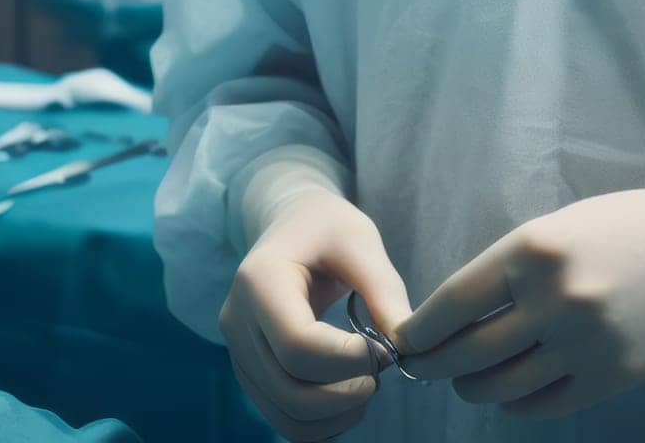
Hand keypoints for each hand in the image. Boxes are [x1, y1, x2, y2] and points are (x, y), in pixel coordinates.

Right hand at [220, 190, 411, 440]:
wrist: (291, 223)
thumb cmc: (326, 225)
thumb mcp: (360, 240)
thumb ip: (383, 292)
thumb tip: (407, 348)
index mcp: (259, 278)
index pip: (297, 345)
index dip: (348, 361)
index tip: (386, 350)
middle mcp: (237, 319)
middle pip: (289, 389)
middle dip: (346, 394)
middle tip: (381, 371)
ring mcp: (238, 351)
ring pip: (286, 415)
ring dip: (336, 416)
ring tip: (367, 383)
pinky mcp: (251, 372)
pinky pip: (284, 419)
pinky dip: (322, 424)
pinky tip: (348, 395)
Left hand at [395, 188, 644, 420]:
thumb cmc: (631, 226)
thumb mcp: (562, 226)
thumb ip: (515, 266)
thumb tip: (460, 309)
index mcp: (534, 248)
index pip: (454, 301)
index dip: (421, 327)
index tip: (401, 339)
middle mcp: (555, 298)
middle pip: (470, 350)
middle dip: (434, 363)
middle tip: (417, 365)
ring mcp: (586, 344)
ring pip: (503, 384)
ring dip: (472, 386)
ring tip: (461, 378)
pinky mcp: (614, 379)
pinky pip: (545, 403)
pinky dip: (515, 403)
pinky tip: (506, 393)